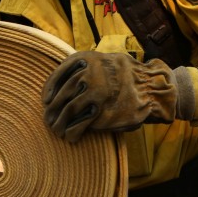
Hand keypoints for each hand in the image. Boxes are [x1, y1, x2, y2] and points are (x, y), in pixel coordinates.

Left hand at [42, 51, 190, 141]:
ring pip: (68, 110)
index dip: (50, 89)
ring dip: (59, 123)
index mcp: (87, 59)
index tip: (45, 99)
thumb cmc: (126, 77)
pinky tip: (70, 137)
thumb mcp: (105, 64)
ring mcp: (94, 93)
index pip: (58, 75)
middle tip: (48, 119)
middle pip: (61, 95)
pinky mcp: (101, 111)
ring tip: (57, 131)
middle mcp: (88, 74)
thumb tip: (63, 86)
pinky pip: (80, 123)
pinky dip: (72, 132)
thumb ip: (85, 70)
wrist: (151, 87)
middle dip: (52, 110)